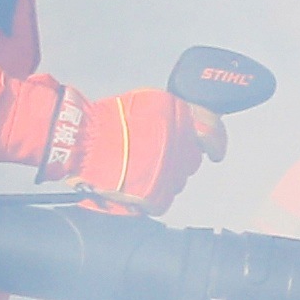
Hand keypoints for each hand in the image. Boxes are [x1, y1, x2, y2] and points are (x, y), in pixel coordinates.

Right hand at [54, 85, 222, 212]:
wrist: (83, 143)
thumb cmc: (111, 121)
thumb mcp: (151, 102)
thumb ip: (178, 113)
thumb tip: (195, 129)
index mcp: (179, 117)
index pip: (213, 131)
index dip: (216, 141)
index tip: (215, 150)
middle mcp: (178, 145)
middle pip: (193, 158)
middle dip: (181, 156)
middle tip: (156, 152)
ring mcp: (168, 172)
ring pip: (179, 178)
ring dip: (166, 173)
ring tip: (142, 165)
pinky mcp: (156, 195)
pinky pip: (165, 197)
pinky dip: (154, 191)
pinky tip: (138, 180)